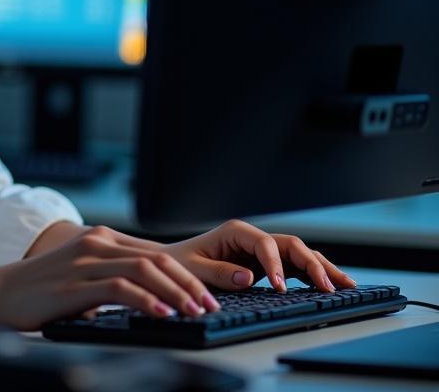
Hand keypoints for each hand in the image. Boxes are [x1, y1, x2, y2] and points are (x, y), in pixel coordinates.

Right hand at [0, 224, 220, 330]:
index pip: (155, 252)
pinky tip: (163, 315)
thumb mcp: (81, 275)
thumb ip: (111, 276)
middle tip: (211, 306)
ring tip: (195, 312)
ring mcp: (85, 262)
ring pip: (144, 270)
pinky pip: (120, 288)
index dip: (186, 273)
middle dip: (189, 283)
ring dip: (176, 292)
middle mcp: (95, 243)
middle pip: (156, 258)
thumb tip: (151, 295)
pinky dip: (147, 300)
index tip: (207, 295)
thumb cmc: (41, 289)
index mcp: (100, 238)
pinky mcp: (75, 284)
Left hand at [163, 219, 357, 292]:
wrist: (172, 264)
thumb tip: (249, 278)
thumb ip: (221, 273)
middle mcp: (253, 237)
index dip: (276, 265)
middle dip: (312, 265)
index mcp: (236, 232)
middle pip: (291, 245)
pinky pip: (296, 267)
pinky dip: (314, 276)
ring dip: (323, 269)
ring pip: (300, 254)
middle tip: (329, 288)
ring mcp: (262, 250)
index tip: (281, 288)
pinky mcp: (267, 264)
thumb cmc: (180, 265)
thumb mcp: (195, 269)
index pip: (265, 244)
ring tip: (347, 286)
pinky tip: (332, 287)